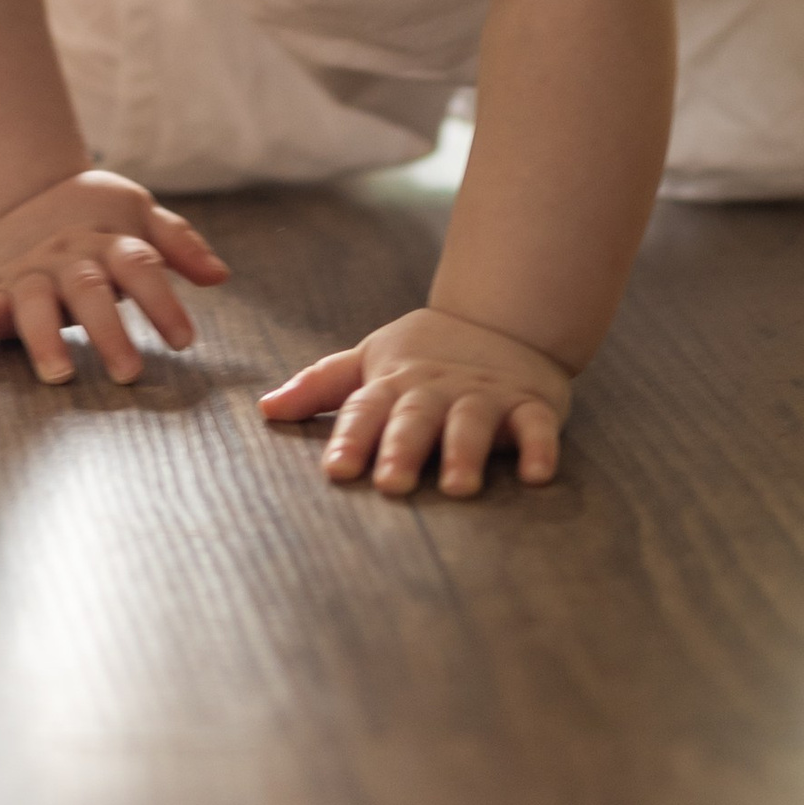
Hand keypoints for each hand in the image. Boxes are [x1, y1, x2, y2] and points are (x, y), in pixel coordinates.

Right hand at [0, 170, 227, 383]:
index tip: (184, 340)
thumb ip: (178, 243)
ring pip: (35, 304)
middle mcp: (69, 258)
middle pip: (89, 290)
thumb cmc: (95, 214)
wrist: (23, 190)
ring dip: (46, 339)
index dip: (162, 302)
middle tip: (130, 373)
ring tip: (61, 373)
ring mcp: (31, 275)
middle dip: (109, 332)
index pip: (140, 266)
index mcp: (108, 240)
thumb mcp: (139, 213)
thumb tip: (221, 275)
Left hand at [258, 306, 572, 495]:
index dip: (351, 438)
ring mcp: (484, 394)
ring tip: (457, 486)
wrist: (505, 317)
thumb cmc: (426, 356)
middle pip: (415, 417)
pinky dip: (539, 448)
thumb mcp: (371, 360)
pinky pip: (536, 426)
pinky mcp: (530, 404)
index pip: (366, 409)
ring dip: (464, 451)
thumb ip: (321, 387)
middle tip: (391, 485)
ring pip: (472, 422)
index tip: (336, 471)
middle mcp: (436, 389)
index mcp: (395, 382)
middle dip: (402, 448)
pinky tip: (537, 474)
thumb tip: (264, 409)